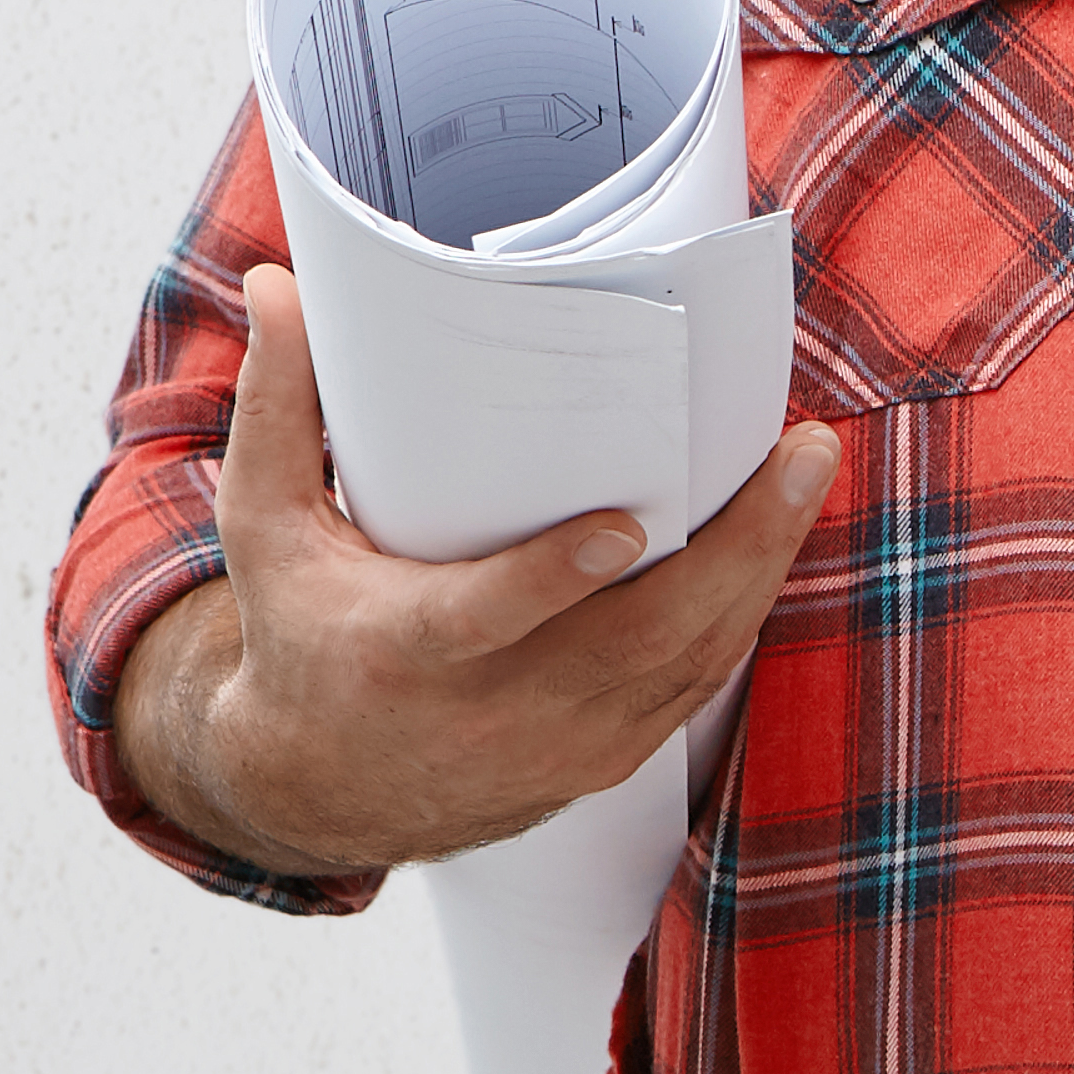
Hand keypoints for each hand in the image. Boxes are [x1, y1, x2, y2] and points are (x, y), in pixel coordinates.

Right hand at [120, 264, 841, 883]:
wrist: (319, 790)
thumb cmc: (299, 633)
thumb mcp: (267, 528)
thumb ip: (280, 407)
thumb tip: (278, 284)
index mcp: (403, 650)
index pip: (487, 619)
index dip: (554, 579)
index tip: (624, 526)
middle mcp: (494, 712)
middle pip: (638, 640)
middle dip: (735, 548)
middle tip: (800, 451)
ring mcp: (563, 748)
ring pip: (688, 663)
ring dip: (761, 569)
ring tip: (806, 469)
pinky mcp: (607, 762)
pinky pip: (695, 684)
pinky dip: (741, 611)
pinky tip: (777, 539)